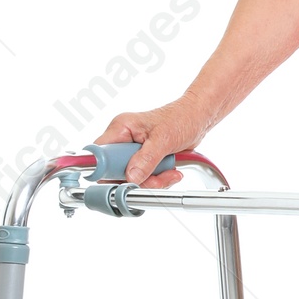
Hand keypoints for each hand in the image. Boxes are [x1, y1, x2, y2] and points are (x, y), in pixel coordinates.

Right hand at [92, 95, 214, 188]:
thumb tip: (131, 176)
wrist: (198, 118)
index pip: (100, 154)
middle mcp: (124, 140)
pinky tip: (171, 172)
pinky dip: (158, 179)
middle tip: (155, 177)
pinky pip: (144, 177)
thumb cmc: (182, 117)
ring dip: (152, 181)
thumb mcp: (164, 139)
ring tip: (169, 172)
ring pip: (132, 178)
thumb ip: (146, 159)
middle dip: (138, 179)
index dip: (106, 169)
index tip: (122, 179)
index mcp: (121, 128)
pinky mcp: (144, 160)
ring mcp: (133, 151)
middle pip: (116, 171)